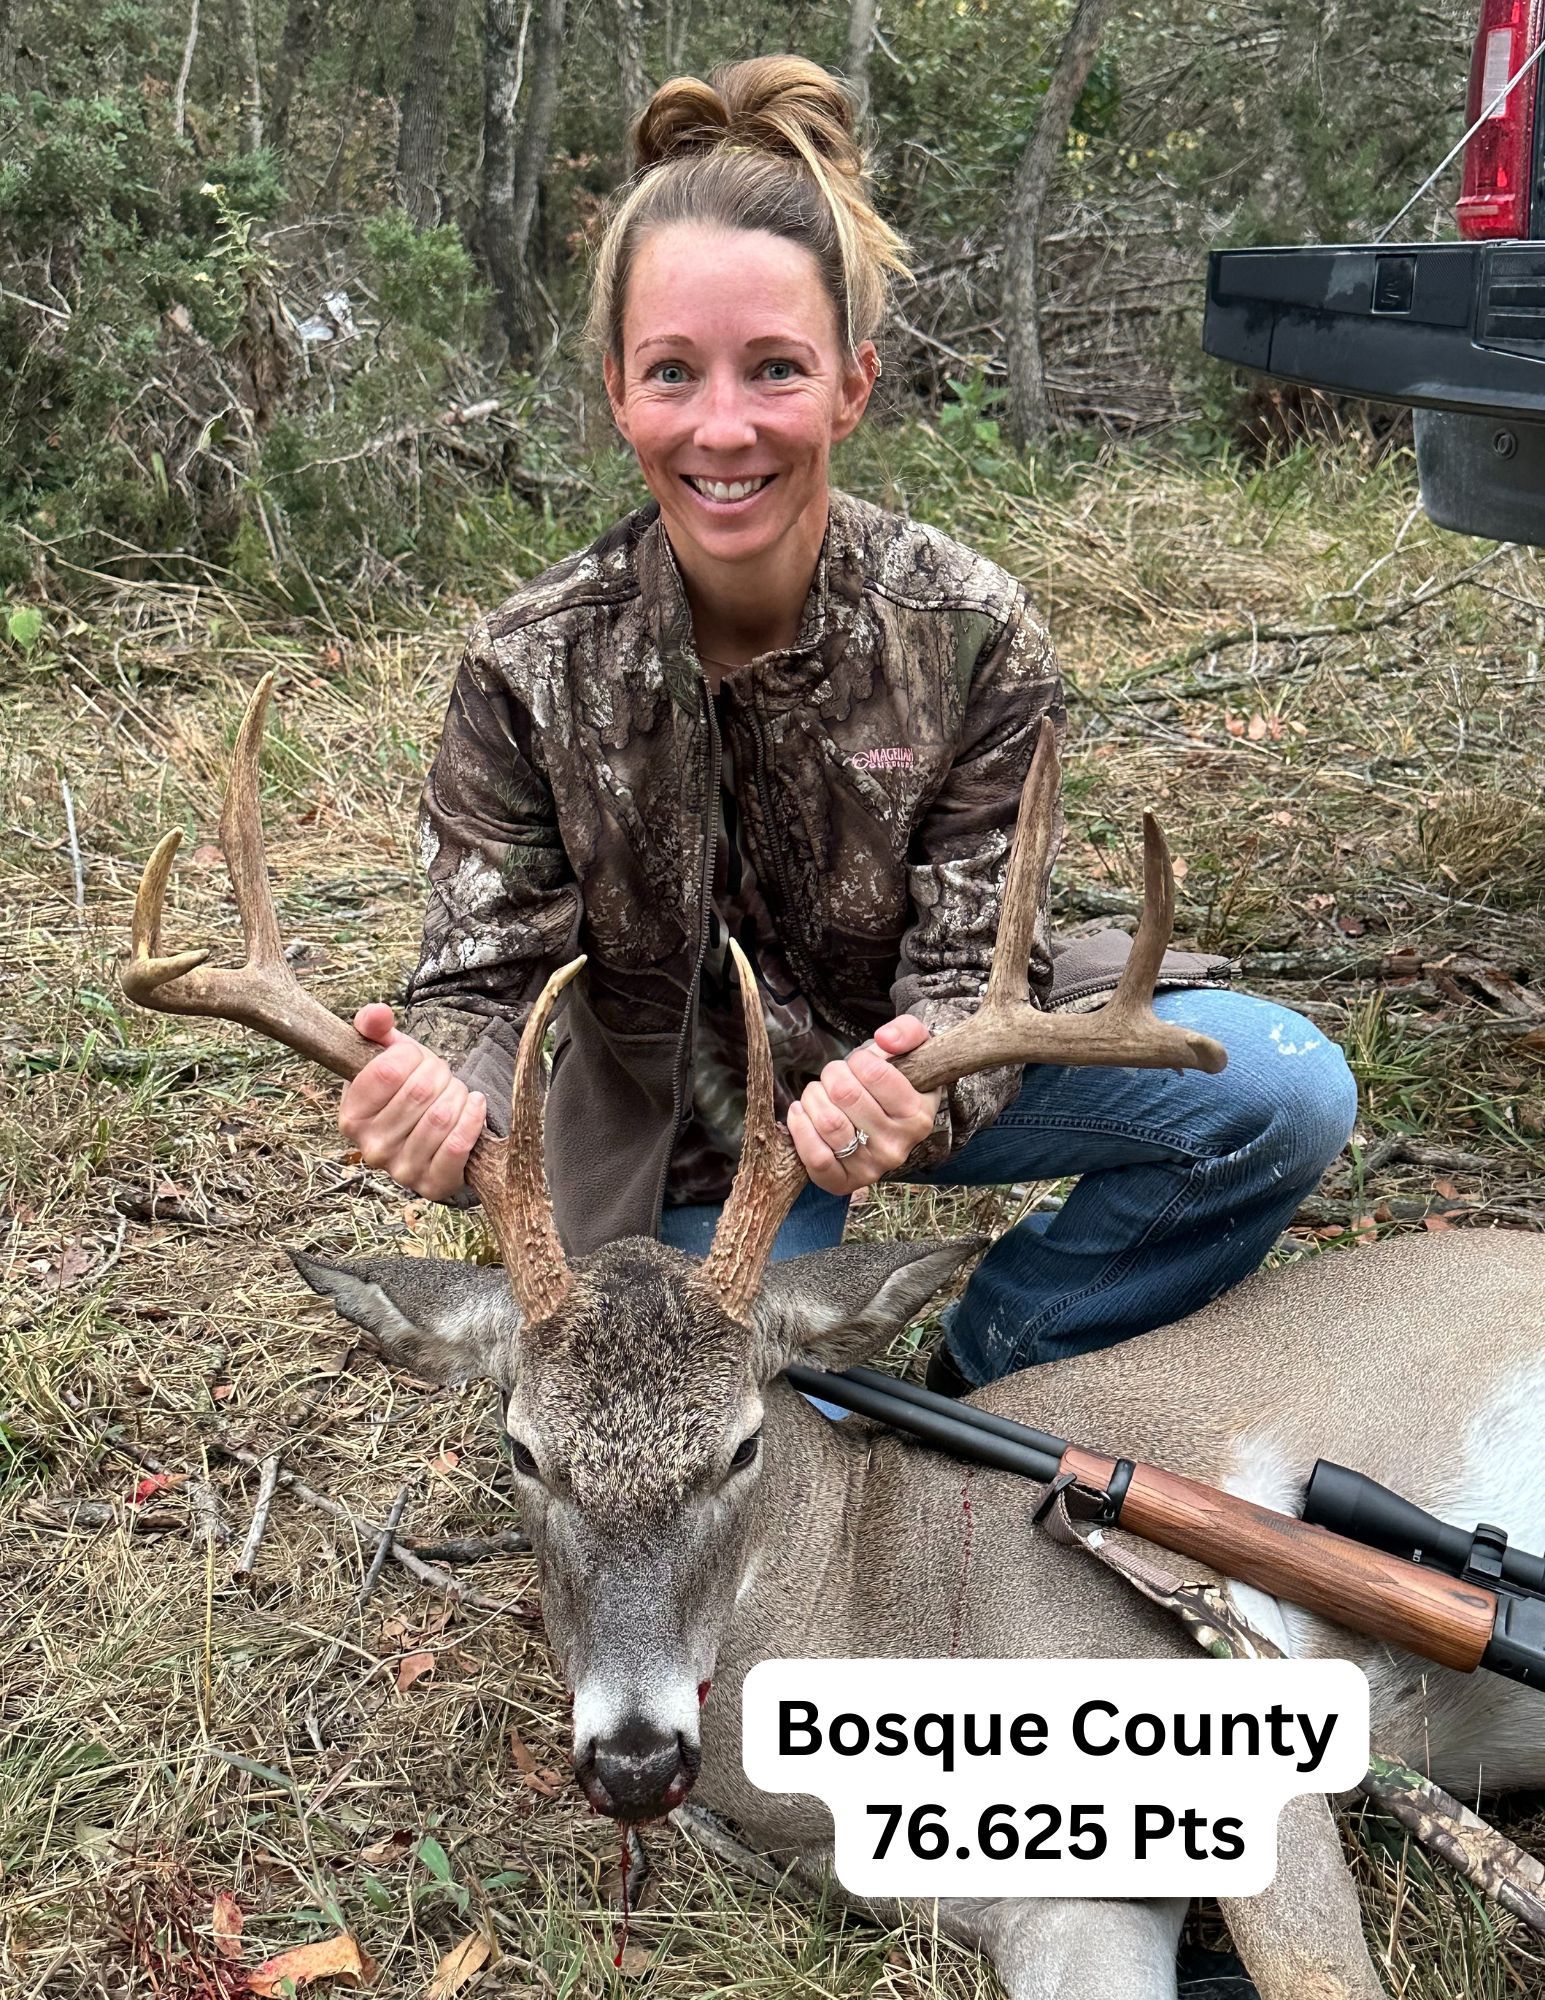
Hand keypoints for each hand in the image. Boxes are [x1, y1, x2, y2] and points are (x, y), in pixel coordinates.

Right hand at [337, 1004, 486, 1200]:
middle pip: (420, 1092)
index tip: (418, 1059)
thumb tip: (378, 1014)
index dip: (412, 1056)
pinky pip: (458, 1145)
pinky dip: (473, 1118)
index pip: (388, 1071)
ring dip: (458, 1094)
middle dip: (440, 1074)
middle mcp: (371, 1148)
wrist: (433, 1133)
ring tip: (455, 1092)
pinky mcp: (432, 1184)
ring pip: (441, 1116)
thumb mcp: (387, 1054)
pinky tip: (474, 1105)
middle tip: (442, 1076)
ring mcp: (401, 1170)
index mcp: (351, 1116)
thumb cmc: (407, 1088)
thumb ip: (374, 1027)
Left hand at [786, 1016, 941, 1195]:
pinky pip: (815, 1157)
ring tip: (819, 1093)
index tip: (860, 1064)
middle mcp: (898, 1146)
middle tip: (835, 1076)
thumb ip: (907, 1031)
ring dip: (813, 1096)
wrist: (888, 1123)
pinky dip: (800, 1128)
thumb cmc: (896, 1081)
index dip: (858, 1059)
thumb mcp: (914, 1050)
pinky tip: (802, 1112)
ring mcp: (871, 1168)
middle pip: (845, 1093)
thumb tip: (885, 1039)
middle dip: (832, 1074)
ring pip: (827, 1121)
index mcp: (918, 1116)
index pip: (873, 1072)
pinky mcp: (844, 1182)